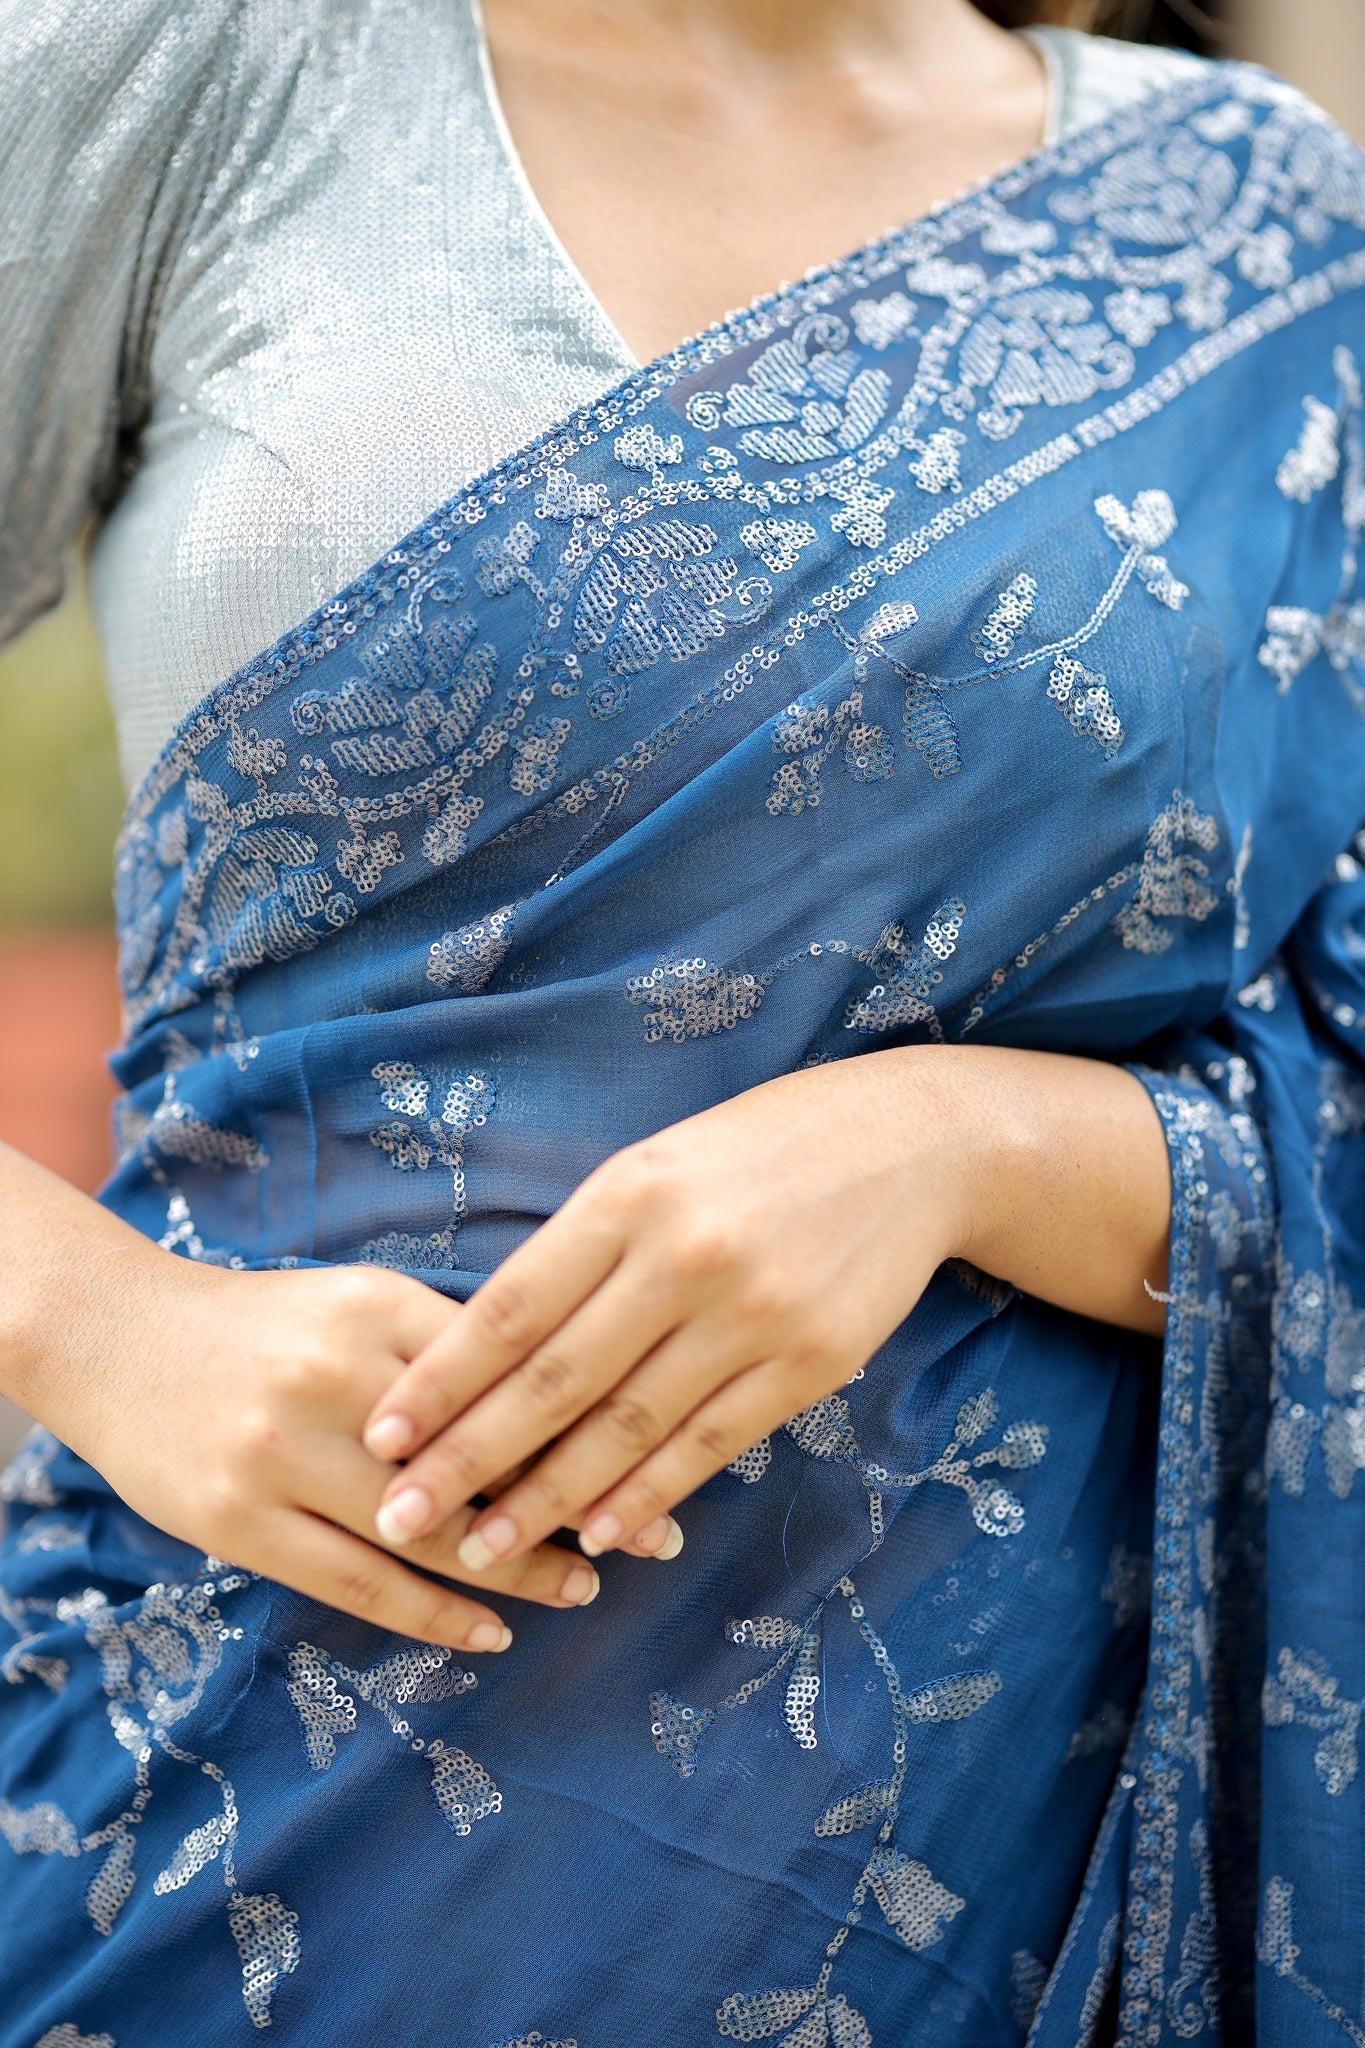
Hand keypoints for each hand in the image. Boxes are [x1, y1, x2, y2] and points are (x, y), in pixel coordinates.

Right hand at [9, 1231, 618, 1649]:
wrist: (120, 1340)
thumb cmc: (270, 1325)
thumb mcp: (358, 1303)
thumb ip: (449, 1345)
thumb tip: (579, 1393)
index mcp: (376, 1308)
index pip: (508, 1370)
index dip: (591, 1417)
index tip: (665, 1447)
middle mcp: (332, 1376)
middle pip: (479, 1455)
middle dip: (575, 1500)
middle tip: (653, 1535)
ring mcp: (280, 1455)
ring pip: (424, 1529)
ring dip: (518, 1568)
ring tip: (584, 1586)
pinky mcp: (239, 1521)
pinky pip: (357, 1583)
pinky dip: (433, 1612)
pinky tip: (490, 1630)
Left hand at [360, 1046, 1169, 1567]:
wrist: (911, 1142)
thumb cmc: (761, 1150)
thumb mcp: (659, 1164)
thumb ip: (585, 1245)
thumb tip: (495, 1346)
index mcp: (629, 1195)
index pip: (512, 1306)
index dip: (442, 1379)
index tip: (382, 1433)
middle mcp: (684, 1256)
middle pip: (555, 1379)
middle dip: (469, 1458)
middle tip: (399, 1516)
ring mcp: (751, 1315)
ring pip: (627, 1426)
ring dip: (547, 1498)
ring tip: (480, 1548)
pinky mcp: (808, 1363)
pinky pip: (709, 1442)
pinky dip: (647, 1493)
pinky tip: (599, 1533)